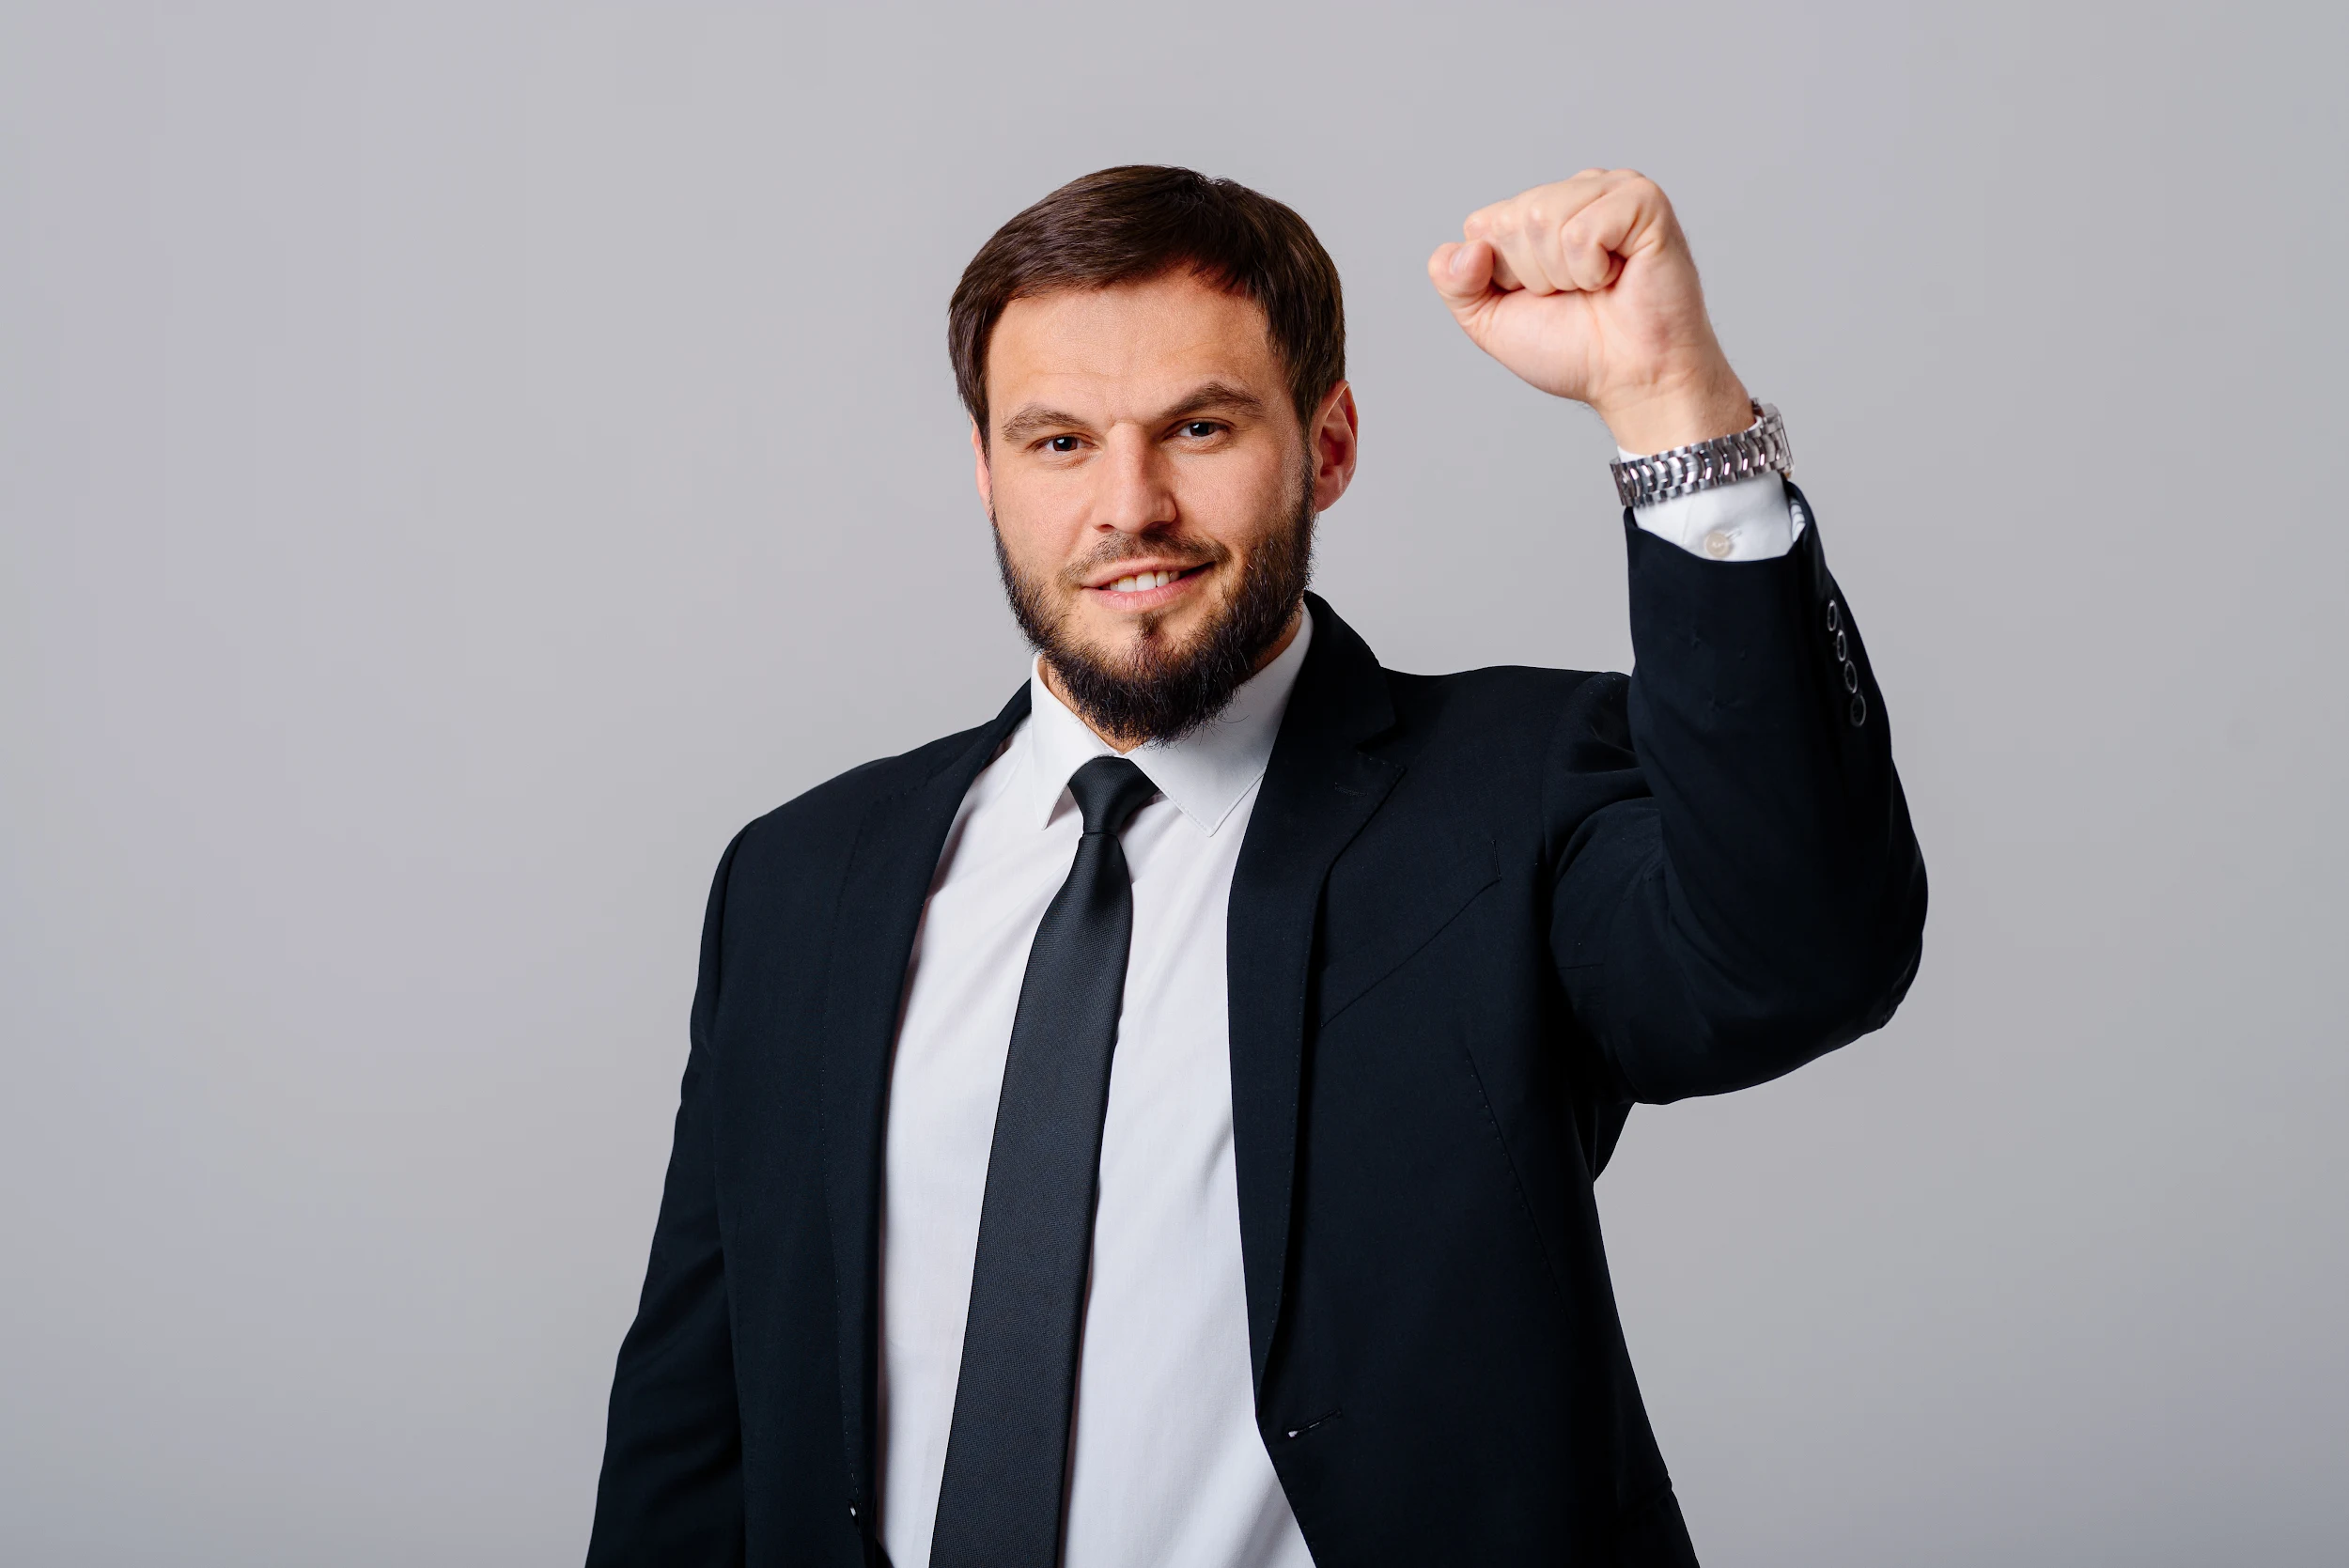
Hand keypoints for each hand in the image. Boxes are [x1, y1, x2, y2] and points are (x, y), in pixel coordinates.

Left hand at [1428, 170, 1751, 453]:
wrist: (1632, 380)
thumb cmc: (1574, 350)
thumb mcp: (1490, 320)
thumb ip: (1454, 282)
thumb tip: (1466, 247)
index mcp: (1539, 210)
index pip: (1483, 224)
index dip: (1503, 276)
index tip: (1543, 297)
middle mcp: (1575, 191)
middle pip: (1512, 219)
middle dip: (1534, 275)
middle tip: (1576, 295)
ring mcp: (1612, 189)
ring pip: (1542, 218)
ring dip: (1563, 274)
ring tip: (1597, 286)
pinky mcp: (1643, 200)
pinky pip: (1581, 231)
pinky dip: (1591, 269)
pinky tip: (1618, 276)